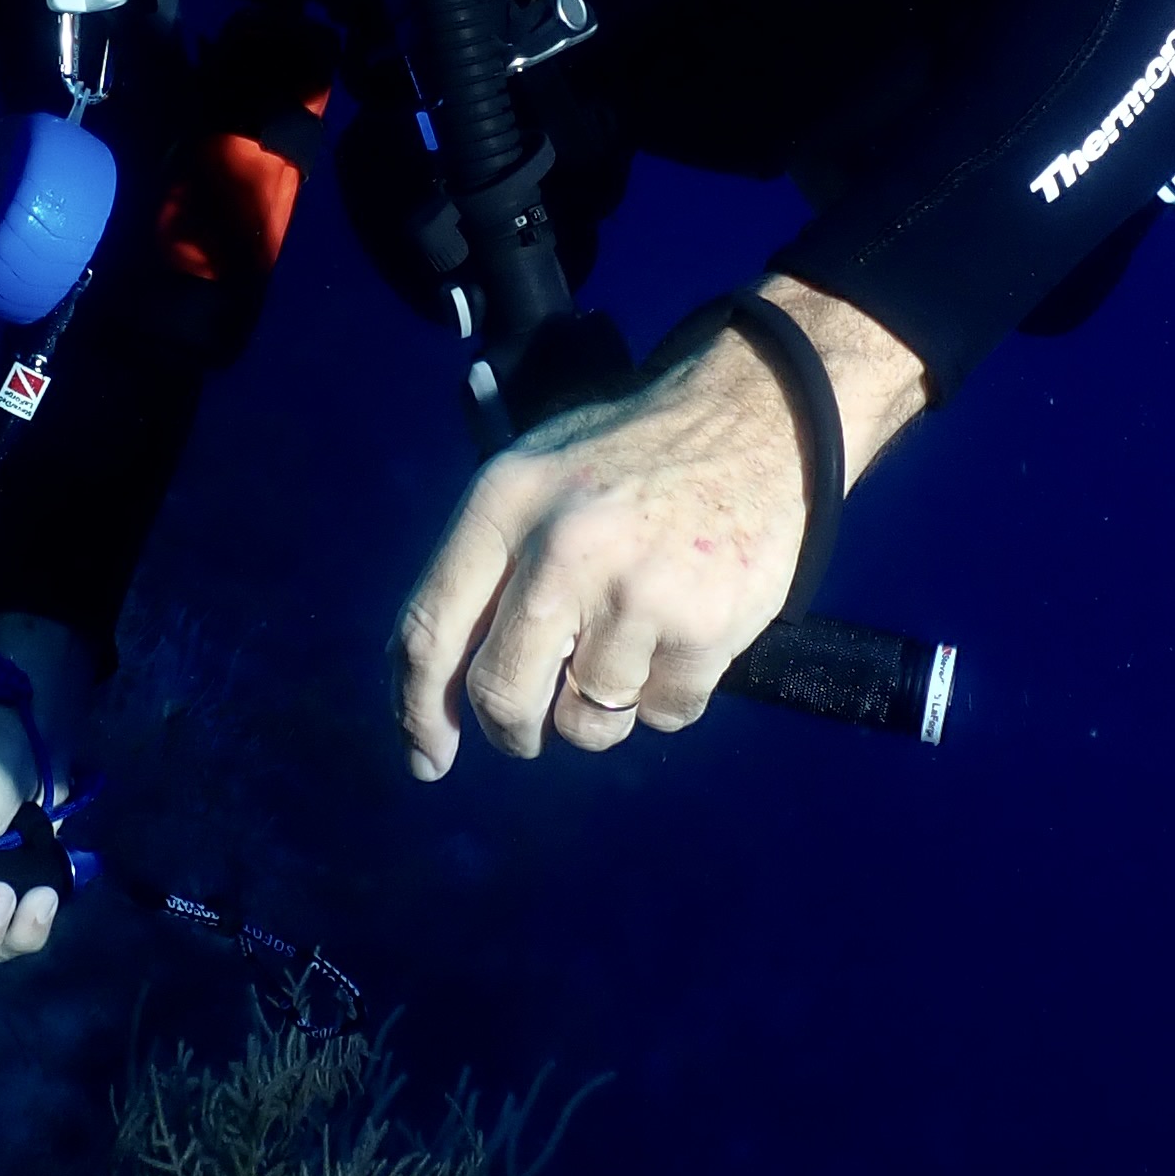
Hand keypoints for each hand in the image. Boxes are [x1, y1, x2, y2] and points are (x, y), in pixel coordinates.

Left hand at [390, 277, 928, 773]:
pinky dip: (668, 696)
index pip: (429, 630)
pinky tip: (680, 635)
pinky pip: (663, 713)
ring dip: (602, 707)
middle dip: (512, 730)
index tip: (425, 758)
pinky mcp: (704, 625)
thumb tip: (426, 685)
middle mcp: (561, 546)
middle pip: (502, 693)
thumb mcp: (537, 472)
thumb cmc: (633, 455)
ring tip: (629, 644)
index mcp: (504, 501)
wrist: (758, 417)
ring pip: (586, 718)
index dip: (416, 710)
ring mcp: (636, 590)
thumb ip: (484, 565)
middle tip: (528, 731)